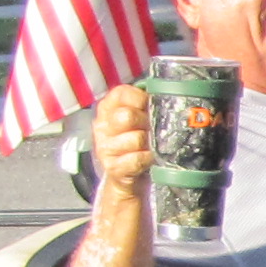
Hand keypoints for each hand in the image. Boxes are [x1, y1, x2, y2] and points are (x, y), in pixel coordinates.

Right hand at [88, 81, 154, 202]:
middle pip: (127, 116)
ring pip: (136, 139)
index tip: (148, 107)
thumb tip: (163, 97)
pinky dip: (148, 159)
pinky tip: (148, 158)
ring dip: (149, 143)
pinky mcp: (113, 167)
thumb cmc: (135, 139)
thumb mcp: (135, 118)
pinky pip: (137, 159)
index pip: (123, 93)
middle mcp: (101, 126)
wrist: (126, 173)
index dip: (141, 99)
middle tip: (150, 129)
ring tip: (149, 145)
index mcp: (107, 108)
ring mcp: (105, 147)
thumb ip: (143, 104)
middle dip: (145, 122)